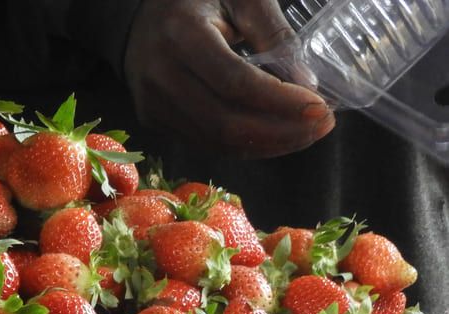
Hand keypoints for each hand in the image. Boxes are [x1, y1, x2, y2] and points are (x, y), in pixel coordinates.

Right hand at [123, 0, 334, 157]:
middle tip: (322, 125)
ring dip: (267, 144)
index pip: (234, 82)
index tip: (319, 106)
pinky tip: (275, 137)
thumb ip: (273, 32)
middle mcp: (159, 75)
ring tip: (305, 134)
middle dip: (279, 130)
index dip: (279, 101)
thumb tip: (306, 83)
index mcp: (181, 34)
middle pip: (224, 121)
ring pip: (216, 140)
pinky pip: (205, 143)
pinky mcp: (154, 119)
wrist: (141, 17)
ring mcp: (152, 103)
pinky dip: (245, 146)